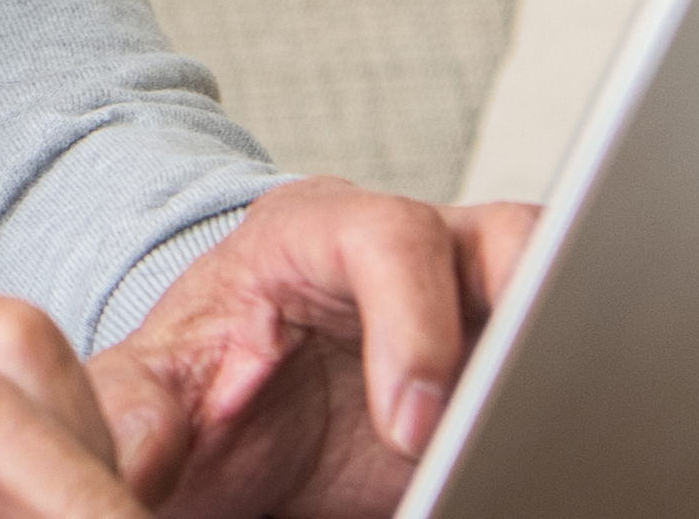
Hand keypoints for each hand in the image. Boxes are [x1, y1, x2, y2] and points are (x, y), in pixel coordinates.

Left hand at [86, 180, 540, 518]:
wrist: (236, 421)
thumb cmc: (199, 385)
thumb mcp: (155, 393)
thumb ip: (137, 414)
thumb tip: (130, 464)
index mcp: (317, 233)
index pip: (387, 238)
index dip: (412, 323)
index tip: (410, 424)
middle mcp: (414, 252)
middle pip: (510, 236)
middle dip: (529, 311)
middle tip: (512, 416)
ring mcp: (476, 305)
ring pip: (563, 290)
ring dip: (565, 355)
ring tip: (553, 434)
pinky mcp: (509, 366)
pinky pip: (567, 366)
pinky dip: (568, 406)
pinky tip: (555, 461)